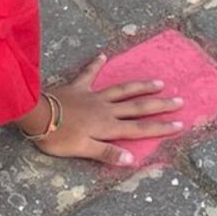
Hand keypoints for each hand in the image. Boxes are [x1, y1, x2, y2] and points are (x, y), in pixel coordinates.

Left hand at [33, 64, 182, 165]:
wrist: (37, 115)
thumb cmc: (58, 137)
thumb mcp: (83, 150)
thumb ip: (107, 154)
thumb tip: (132, 159)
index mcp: (108, 126)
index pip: (140, 128)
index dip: (160, 127)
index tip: (179, 124)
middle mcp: (106, 109)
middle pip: (138, 106)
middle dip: (160, 104)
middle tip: (179, 100)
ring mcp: (93, 96)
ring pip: (122, 90)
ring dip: (141, 86)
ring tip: (159, 82)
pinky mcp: (78, 87)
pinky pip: (89, 74)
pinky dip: (96, 65)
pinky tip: (103, 56)